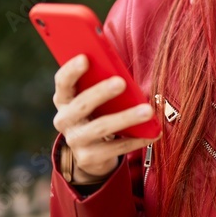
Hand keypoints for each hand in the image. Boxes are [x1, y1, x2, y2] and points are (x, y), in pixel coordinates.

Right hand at [52, 54, 158, 182]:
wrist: (93, 153)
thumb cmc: (99, 113)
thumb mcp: (96, 98)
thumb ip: (102, 82)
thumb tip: (122, 69)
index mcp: (64, 99)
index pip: (62, 82)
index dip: (71, 70)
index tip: (85, 58)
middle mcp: (64, 120)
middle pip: (82, 104)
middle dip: (101, 92)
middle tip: (121, 82)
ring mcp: (75, 140)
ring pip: (101, 127)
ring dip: (126, 117)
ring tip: (148, 111)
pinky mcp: (88, 158)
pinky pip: (116, 147)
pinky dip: (136, 139)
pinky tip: (153, 133)